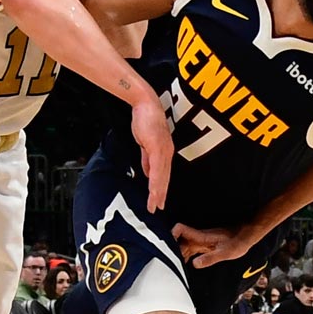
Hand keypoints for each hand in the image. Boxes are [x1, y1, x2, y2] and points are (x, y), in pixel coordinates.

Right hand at [129, 96, 172, 213]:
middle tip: (157, 209)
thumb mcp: (145, 143)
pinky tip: (153, 189)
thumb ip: (147, 159)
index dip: (161, 189)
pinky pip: (156, 167)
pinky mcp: (157, 146)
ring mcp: (163, 150)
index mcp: (165, 152)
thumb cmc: (146, 120)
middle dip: (160, 195)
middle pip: (164, 178)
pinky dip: (154, 180)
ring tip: (154, 204)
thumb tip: (147, 173)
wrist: (145, 104)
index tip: (158, 201)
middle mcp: (167, 152)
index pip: (163, 175)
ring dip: (158, 191)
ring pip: (161, 176)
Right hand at [172, 223, 253, 268]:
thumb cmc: (238, 242)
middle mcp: (198, 237)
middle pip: (178, 241)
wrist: (246, 235)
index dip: (171, 235)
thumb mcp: (225, 253)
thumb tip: (194, 264)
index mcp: (201, 237)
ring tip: (174, 267)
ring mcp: (201, 241)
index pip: (180, 229)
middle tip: (168, 263)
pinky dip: (186, 256)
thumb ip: (210, 258)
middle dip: (172, 250)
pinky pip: (191, 249)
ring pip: (184, 246)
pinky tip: (186, 265)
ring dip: (178, 254)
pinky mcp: (205, 245)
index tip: (166, 246)